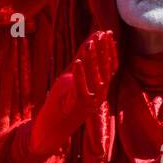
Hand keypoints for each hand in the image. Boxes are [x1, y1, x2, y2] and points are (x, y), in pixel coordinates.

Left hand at [28, 31, 117, 162]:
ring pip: (96, 78)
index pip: (111, 67)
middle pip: (105, 70)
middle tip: (102, 33)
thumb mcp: (71, 79)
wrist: (51, 129)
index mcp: (101, 89)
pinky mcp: (78, 107)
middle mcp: (100, 96)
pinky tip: (77, 61)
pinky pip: (81, 88)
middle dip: (104, 50)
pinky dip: (79, 74)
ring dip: (93, 59)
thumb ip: (79, 63)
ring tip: (90, 43)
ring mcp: (91, 102)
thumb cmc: (61, 103)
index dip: (110, 50)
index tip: (108, 33)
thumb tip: (87, 42)